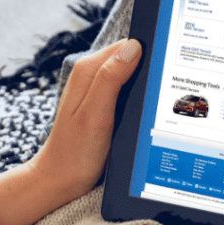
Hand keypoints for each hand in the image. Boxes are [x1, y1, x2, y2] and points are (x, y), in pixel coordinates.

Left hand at [27, 38, 142, 203]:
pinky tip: (139, 114)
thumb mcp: (96, 114)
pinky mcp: (103, 104)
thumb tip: (134, 48)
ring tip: (147, 107)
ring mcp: (97, 90)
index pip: (128, 45)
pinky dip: (136, 100)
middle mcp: (91, 75)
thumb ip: (111, 78)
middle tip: (155, 96)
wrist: (62, 179)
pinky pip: (126, 92)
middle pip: (131, 58)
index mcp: (88, 70)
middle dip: (147, 72)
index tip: (161, 73)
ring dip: (143, 87)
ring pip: (131, 76)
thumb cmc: (76, 151)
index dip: (149, 54)